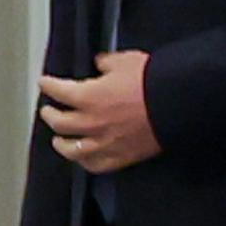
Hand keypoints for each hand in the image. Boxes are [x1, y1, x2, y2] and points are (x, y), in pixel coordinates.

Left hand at [37, 52, 158, 173]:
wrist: (180, 105)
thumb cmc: (153, 81)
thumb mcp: (127, 61)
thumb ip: (107, 62)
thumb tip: (100, 64)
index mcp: (88, 96)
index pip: (58, 91)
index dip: (48, 85)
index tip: (45, 83)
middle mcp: (90, 122)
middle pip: (59, 123)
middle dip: (50, 115)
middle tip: (48, 111)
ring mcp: (105, 142)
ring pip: (72, 149)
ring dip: (62, 144)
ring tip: (59, 140)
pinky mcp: (122, 156)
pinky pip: (97, 164)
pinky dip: (86, 161)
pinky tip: (84, 158)